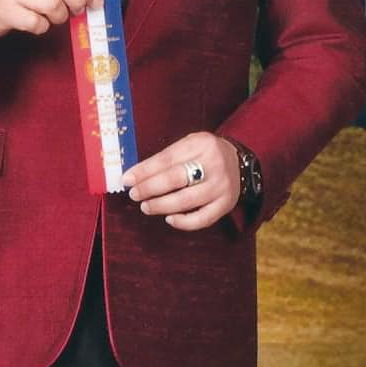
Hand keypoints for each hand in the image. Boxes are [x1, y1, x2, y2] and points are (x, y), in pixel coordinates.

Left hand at [125, 133, 240, 229]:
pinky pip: (203, 218)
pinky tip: (169, 219)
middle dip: (150, 188)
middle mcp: (215, 164)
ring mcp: (222, 186)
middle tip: (134, 194)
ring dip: (161, 206)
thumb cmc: (205, 155)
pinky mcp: (226, 204)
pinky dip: (183, 222)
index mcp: (202, 144)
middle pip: (175, 179)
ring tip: (146, 206)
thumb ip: (166, 158)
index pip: (166, 159)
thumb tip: (135, 176)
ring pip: (186, 200)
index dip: (144, 171)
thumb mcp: (189, 145)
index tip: (127, 180)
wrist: (239, 162)